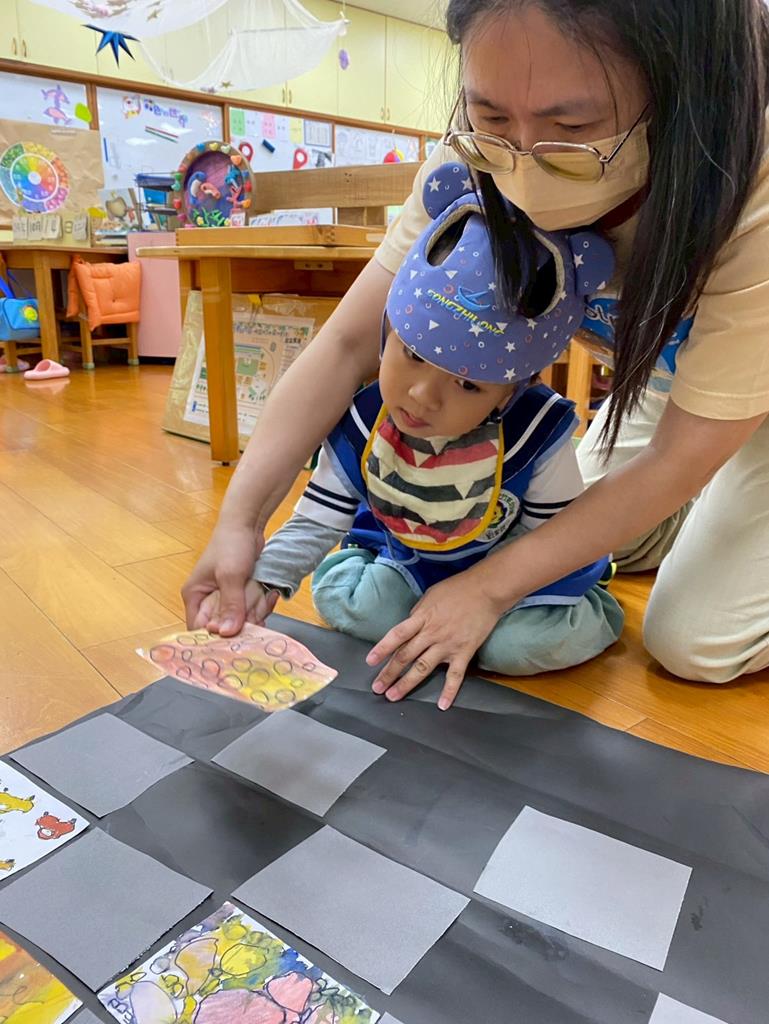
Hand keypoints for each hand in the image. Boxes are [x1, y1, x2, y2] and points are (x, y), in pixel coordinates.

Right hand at [182, 521, 263, 634]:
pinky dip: (262, 605)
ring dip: (256, 611)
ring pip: (241, 622)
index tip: (234, 640)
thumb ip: (230, 605)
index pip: (199, 630)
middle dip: (242, 622)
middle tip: (255, 611)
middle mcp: (208, 601)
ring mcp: (226, 600)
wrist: (247, 524)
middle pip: (223, 629)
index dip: (216, 638)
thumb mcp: (230, 575)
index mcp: (195, 597)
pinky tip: (268, 593)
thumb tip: (226, 633)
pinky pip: (252, 612)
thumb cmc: (231, 544)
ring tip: (262, 594)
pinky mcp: (241, 596)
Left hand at [366, 570, 504, 709]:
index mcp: (421, 617)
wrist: (486, 590)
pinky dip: (449, 691)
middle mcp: (431, 633)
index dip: (382, 648)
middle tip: (377, 688)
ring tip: (393, 696)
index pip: (397, 635)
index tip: (370, 661)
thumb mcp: (430, 595)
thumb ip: (418, 614)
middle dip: (389, 673)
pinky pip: (455, 675)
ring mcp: (447, 644)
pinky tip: (442, 705)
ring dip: (407, 683)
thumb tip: (408, 628)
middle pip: (406, 656)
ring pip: (423, 668)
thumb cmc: (457, 589)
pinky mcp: (464, 652)